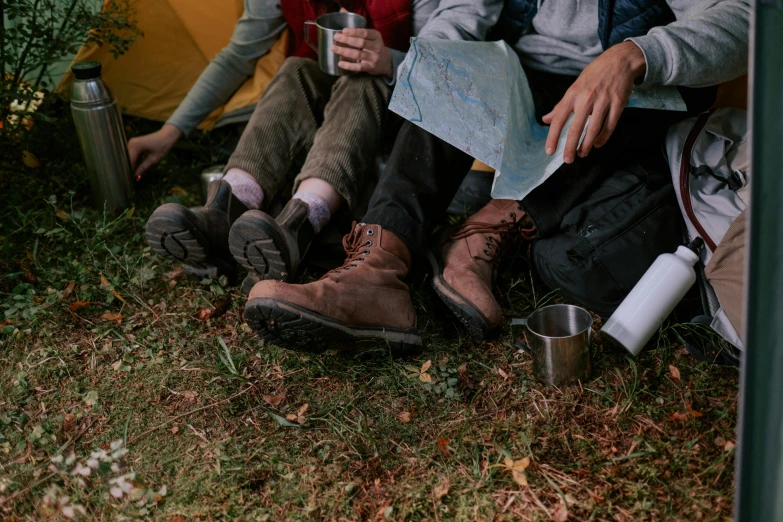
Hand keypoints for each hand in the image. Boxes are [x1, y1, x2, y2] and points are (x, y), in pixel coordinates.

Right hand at [127, 124, 181, 178]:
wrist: (167, 136)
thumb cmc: (162, 146)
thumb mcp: (153, 160)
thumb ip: (143, 168)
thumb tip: (135, 176)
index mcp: (135, 146)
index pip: (129, 161)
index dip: (128, 170)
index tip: (128, 179)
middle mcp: (130, 143)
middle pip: (127, 159)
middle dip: (129, 168)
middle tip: (132, 178)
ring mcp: (131, 142)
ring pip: (128, 157)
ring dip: (131, 164)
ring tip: (133, 173)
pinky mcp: (133, 143)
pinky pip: (131, 154)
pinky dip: (134, 160)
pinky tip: (137, 166)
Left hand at [332, 28, 392, 77]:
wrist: (385, 61)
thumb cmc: (373, 45)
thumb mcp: (369, 34)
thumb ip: (356, 24)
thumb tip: (342, 10)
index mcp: (376, 36)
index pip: (365, 33)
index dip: (354, 31)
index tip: (344, 30)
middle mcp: (376, 47)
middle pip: (361, 43)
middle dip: (347, 40)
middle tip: (336, 37)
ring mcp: (373, 58)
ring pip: (358, 54)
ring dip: (344, 51)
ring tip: (333, 48)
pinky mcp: (370, 67)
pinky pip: (358, 67)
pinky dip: (349, 65)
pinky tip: (340, 63)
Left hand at [543, 41, 646, 163]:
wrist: (620, 61)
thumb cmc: (594, 75)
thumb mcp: (574, 87)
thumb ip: (561, 106)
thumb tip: (546, 120)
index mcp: (573, 94)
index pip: (559, 119)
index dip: (553, 136)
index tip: (549, 151)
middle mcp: (587, 98)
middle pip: (576, 127)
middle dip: (571, 146)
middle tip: (567, 160)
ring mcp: (604, 101)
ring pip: (594, 129)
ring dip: (587, 145)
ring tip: (582, 154)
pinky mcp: (618, 103)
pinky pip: (610, 125)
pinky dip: (603, 137)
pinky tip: (597, 144)